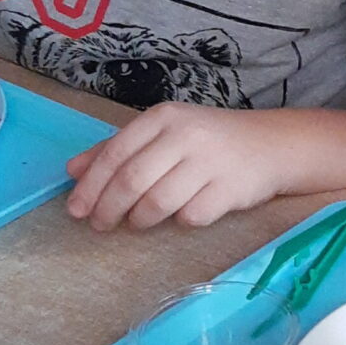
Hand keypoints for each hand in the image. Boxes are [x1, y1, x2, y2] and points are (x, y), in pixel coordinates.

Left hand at [64, 104, 295, 230]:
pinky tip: (181, 216)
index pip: (115, 153)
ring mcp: (210, 162)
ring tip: (137, 223)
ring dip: (140, 219)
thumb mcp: (163, 134)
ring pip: (158, 202)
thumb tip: (73, 170)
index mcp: (163, 118)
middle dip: (108, 208)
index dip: (91, 185)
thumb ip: (118, 148)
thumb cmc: (209, 141)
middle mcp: (185, 135)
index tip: (75, 210)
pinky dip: (179, 221)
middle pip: (132, 180)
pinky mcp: (231, 189)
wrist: (272, 145)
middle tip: (99, 226)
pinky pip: (191, 216)